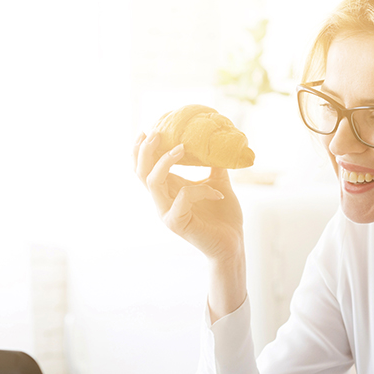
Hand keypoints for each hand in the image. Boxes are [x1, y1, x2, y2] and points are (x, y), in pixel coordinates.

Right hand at [133, 131, 243, 262]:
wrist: (232, 243)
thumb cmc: (223, 216)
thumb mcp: (218, 183)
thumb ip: (213, 165)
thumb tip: (218, 141)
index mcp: (169, 190)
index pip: (144, 169)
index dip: (140, 151)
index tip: (148, 130)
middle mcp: (163, 201)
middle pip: (141, 172)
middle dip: (145, 151)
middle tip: (156, 132)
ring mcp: (167, 213)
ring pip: (153, 182)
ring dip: (165, 161)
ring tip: (181, 147)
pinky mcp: (177, 224)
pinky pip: (182, 198)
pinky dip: (199, 190)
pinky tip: (217, 193)